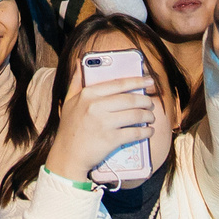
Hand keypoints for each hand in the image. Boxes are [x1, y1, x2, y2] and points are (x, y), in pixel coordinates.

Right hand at [46, 54, 161, 184]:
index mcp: (88, 94)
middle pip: (130, 99)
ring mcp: (104, 123)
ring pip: (135, 115)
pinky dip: (146, 132)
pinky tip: (149, 131)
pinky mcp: (110, 139)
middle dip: (145, 101)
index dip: (137, 81)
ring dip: (148, 116)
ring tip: (151, 117)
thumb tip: (79, 62)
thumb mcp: (68, 101)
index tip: (149, 80)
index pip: (118, 84)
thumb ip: (76, 81)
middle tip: (151, 103)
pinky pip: (135, 132)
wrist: (67, 156)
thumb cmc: (70, 128)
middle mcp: (96, 106)